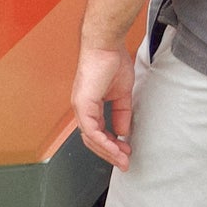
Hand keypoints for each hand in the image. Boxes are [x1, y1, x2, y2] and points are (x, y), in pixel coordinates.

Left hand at [74, 41, 135, 167]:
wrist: (106, 45)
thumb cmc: (112, 61)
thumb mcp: (122, 94)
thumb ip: (121, 113)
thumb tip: (123, 132)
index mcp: (89, 105)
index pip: (97, 133)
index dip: (111, 145)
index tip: (126, 152)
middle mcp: (82, 108)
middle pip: (92, 140)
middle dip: (110, 153)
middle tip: (125, 161)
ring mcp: (80, 107)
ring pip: (90, 139)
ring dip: (108, 151)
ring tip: (123, 158)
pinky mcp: (83, 104)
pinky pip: (91, 130)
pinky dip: (103, 142)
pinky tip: (115, 148)